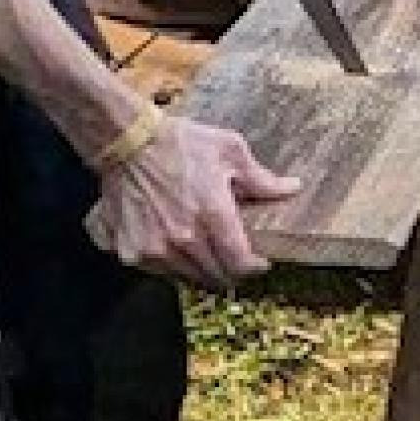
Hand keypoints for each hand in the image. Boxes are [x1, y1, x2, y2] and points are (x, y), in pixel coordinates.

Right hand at [95, 116, 300, 287]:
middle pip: (215, 276)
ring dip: (200, 269)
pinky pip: (159, 272)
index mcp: (212, 214)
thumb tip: (292, 189)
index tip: (260, 262)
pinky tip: (176, 244)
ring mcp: (153, 249)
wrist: (127, 142)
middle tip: (234, 257)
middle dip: (230, 270)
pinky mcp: (130, 252)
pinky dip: (171, 265)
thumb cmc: (180, 144)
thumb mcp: (229, 151)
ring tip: (205, 249)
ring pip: (187, 277)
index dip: (254, 268)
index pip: (239, 263)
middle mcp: (183, 239)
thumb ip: (261, 178)